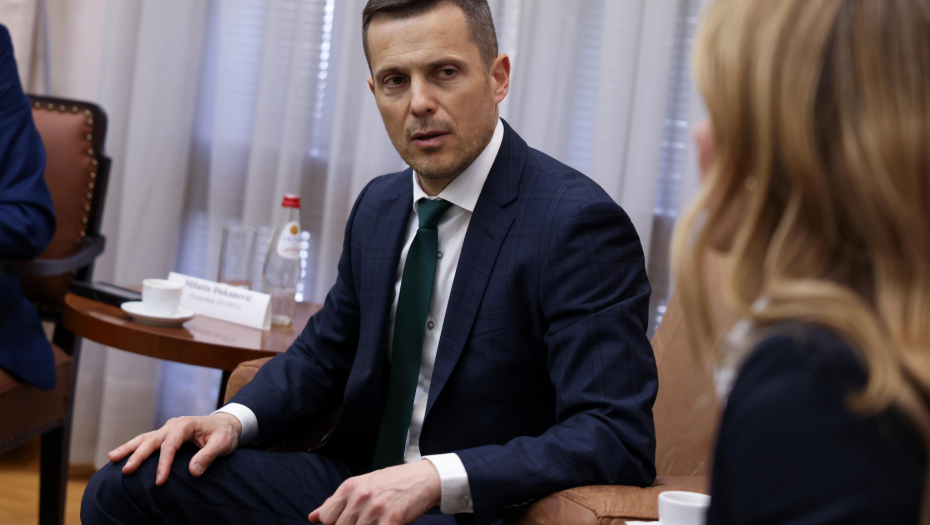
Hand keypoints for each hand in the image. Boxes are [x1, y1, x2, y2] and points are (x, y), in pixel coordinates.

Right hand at [107, 413, 241, 485]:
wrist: (227, 424)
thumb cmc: (225, 434)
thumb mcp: (222, 444)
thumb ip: (209, 456)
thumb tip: (193, 472)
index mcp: (185, 425)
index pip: (170, 445)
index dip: (164, 464)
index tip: (159, 481)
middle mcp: (173, 425)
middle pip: (152, 440)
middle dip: (138, 455)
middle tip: (126, 470)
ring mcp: (167, 429)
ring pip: (144, 438)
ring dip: (128, 448)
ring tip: (111, 458)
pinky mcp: (165, 435)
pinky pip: (147, 441)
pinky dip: (134, 447)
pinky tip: (120, 455)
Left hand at [308, 460, 440, 524]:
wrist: (424, 478)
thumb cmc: (392, 482)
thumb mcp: (361, 485)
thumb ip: (336, 502)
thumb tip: (312, 517)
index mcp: (350, 487)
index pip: (326, 517)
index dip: (335, 524)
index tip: (348, 521)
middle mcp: (360, 496)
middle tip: (367, 520)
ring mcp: (375, 508)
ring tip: (377, 520)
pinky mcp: (391, 519)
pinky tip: (385, 524)